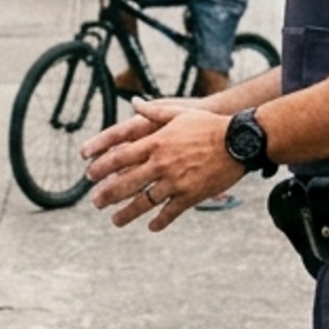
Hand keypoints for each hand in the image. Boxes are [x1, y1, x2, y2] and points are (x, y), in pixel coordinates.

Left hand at [84, 101, 244, 231]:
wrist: (238, 141)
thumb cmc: (209, 124)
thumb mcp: (179, 113)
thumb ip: (153, 112)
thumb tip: (135, 102)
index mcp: (155, 143)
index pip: (119, 157)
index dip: (101, 168)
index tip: (89, 175)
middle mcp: (160, 164)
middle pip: (125, 183)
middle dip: (107, 195)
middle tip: (95, 202)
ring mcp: (174, 182)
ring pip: (143, 202)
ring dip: (127, 213)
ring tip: (115, 220)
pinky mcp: (190, 195)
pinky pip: (170, 212)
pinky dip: (159, 221)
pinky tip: (151, 226)